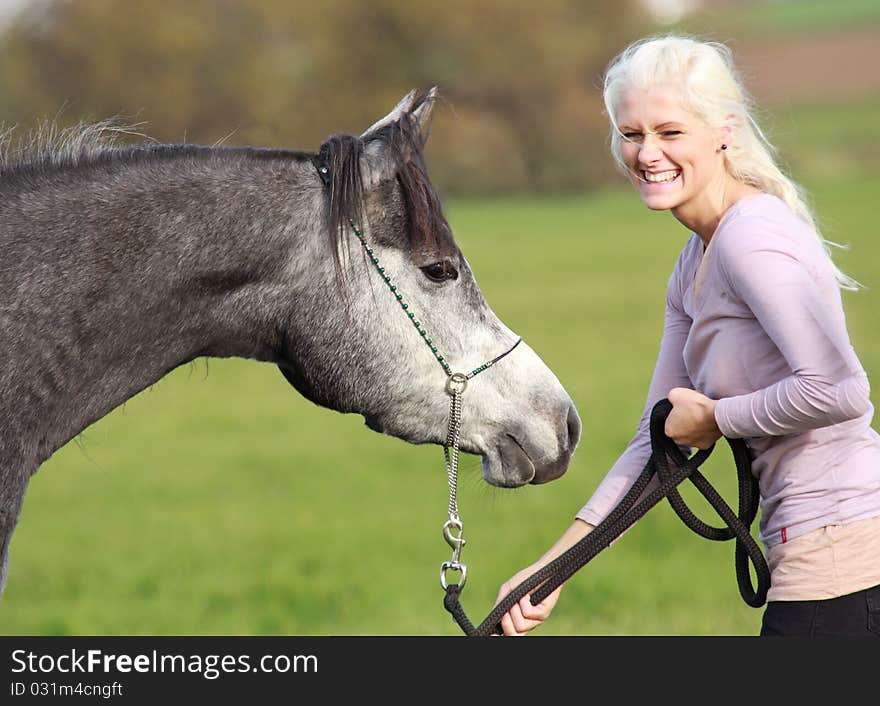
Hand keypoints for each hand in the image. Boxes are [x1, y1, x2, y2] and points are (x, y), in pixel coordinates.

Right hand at [492, 520, 592, 635]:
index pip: (510, 634)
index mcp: (518, 619)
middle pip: (514, 636)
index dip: (500, 637)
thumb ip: (501, 604)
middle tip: (505, 614)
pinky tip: (527, 594)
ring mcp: (536, 620)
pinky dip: (523, 602)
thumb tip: (493, 617)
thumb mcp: (509, 590)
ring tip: (519, 598)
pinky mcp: (544, 613)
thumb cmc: (526, 579)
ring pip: (520, 626)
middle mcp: (528, 623)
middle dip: (507, 625)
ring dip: (515, 610)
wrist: (543, 569)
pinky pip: (528, 613)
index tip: (493, 635)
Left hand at [665, 387, 721, 448]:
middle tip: (691, 411)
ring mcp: (693, 444)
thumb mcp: (675, 393)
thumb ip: (670, 398)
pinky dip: (704, 431)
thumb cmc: (697, 406)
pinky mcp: (705, 445)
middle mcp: (679, 440)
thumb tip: (672, 398)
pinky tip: (706, 422)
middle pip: (679, 428)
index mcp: (669, 430)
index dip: (675, 413)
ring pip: (691, 434)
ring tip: (700, 416)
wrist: (717, 414)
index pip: (669, 421)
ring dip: (694, 426)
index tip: (681, 408)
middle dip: (684, 420)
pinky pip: (702, 437)